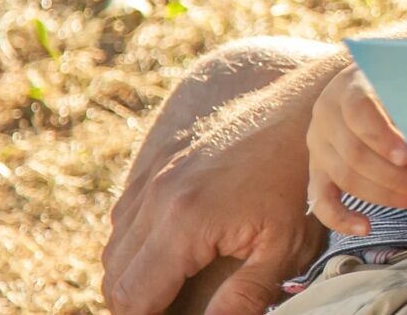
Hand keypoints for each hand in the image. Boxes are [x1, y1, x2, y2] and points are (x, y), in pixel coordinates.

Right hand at [102, 89, 327, 314]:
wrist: (292, 112)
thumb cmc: (294, 181)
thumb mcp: (283, 247)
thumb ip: (245, 296)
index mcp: (183, 223)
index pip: (133, 296)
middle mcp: (154, 198)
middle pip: (114, 277)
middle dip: (134, 304)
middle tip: (169, 310)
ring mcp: (148, 178)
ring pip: (113, 248)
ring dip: (132, 275)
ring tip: (169, 290)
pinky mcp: (151, 166)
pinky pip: (123, 218)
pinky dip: (134, 245)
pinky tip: (169, 255)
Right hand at [304, 63, 406, 235]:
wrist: (365, 87)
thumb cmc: (395, 88)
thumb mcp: (404, 85)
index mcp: (346, 88)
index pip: (359, 113)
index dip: (382, 137)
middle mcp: (326, 116)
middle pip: (355, 153)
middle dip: (394, 176)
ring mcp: (318, 146)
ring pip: (345, 178)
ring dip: (384, 196)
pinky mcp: (317, 171)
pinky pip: (321, 200)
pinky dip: (340, 218)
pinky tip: (365, 227)